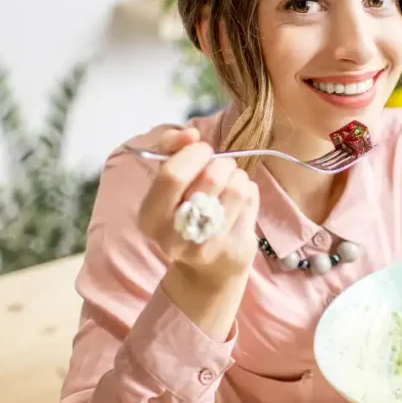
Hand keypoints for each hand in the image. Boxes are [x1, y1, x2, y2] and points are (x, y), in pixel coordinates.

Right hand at [136, 127, 258, 338]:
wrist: (207, 268)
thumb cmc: (185, 211)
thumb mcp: (167, 182)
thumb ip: (170, 148)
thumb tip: (190, 134)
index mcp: (150, 218)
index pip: (173, 174)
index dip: (193, 153)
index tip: (202, 149)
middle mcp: (175, 237)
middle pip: (211, 178)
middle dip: (221, 162)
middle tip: (220, 167)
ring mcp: (208, 246)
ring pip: (237, 186)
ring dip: (237, 176)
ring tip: (230, 183)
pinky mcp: (236, 248)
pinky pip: (251, 200)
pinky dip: (249, 191)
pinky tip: (239, 201)